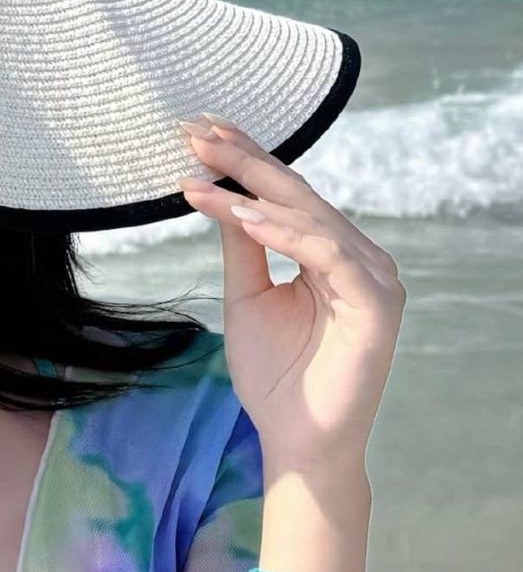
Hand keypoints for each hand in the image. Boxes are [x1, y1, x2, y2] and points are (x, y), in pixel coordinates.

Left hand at [175, 116, 404, 473]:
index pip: (285, 196)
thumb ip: (242, 246)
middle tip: (197, 131)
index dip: (244, 161)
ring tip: (207, 175)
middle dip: (245, 162)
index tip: (199, 131)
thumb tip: (221, 194)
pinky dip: (286, 234)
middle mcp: (358, 258)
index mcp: (331, 254)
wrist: (297, 440)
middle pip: (298, 196)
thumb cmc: (276, 377)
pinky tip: (245, 218)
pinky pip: (327, 256)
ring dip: (255, 194)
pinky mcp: (376, 303)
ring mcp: (373, 278)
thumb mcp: (247, 298)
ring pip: (312, 220)